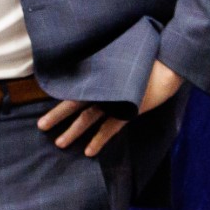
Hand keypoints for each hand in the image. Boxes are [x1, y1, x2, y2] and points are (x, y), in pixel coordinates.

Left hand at [38, 60, 184, 156]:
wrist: (169, 62)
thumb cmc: (145, 57)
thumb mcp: (119, 58)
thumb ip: (105, 66)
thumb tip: (95, 68)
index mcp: (99, 73)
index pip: (74, 85)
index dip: (59, 94)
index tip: (48, 101)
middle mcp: (103, 86)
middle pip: (74, 101)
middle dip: (57, 115)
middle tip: (40, 126)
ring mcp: (115, 99)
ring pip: (88, 117)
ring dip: (73, 131)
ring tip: (59, 143)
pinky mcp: (128, 110)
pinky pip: (110, 128)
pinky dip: (98, 140)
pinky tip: (88, 152)